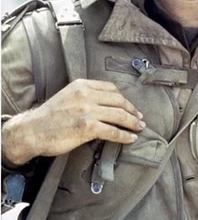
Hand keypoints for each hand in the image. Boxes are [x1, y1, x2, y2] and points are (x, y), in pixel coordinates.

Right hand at [2, 79, 144, 164]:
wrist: (32, 131)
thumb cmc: (50, 115)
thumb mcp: (69, 95)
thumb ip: (87, 94)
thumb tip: (108, 103)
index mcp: (82, 85)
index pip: (111, 88)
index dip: (124, 98)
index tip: (131, 106)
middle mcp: (86, 95)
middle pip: (118, 100)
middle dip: (132, 110)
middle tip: (140, 118)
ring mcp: (87, 110)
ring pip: (118, 115)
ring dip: (132, 122)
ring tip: (139, 127)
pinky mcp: (87, 127)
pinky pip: (112, 131)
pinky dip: (124, 135)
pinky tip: (130, 138)